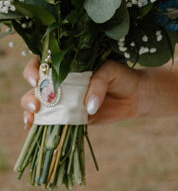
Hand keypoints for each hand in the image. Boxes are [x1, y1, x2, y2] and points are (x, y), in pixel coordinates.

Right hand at [21, 57, 142, 128]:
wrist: (135, 96)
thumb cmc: (122, 77)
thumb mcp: (110, 72)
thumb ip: (97, 85)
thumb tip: (88, 107)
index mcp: (67, 64)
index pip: (42, 63)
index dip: (33, 70)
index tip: (37, 80)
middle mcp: (61, 81)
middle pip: (36, 87)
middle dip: (30, 95)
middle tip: (37, 105)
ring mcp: (64, 100)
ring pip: (39, 104)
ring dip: (30, 111)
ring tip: (32, 117)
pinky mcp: (70, 116)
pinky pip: (51, 120)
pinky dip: (39, 124)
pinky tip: (32, 127)